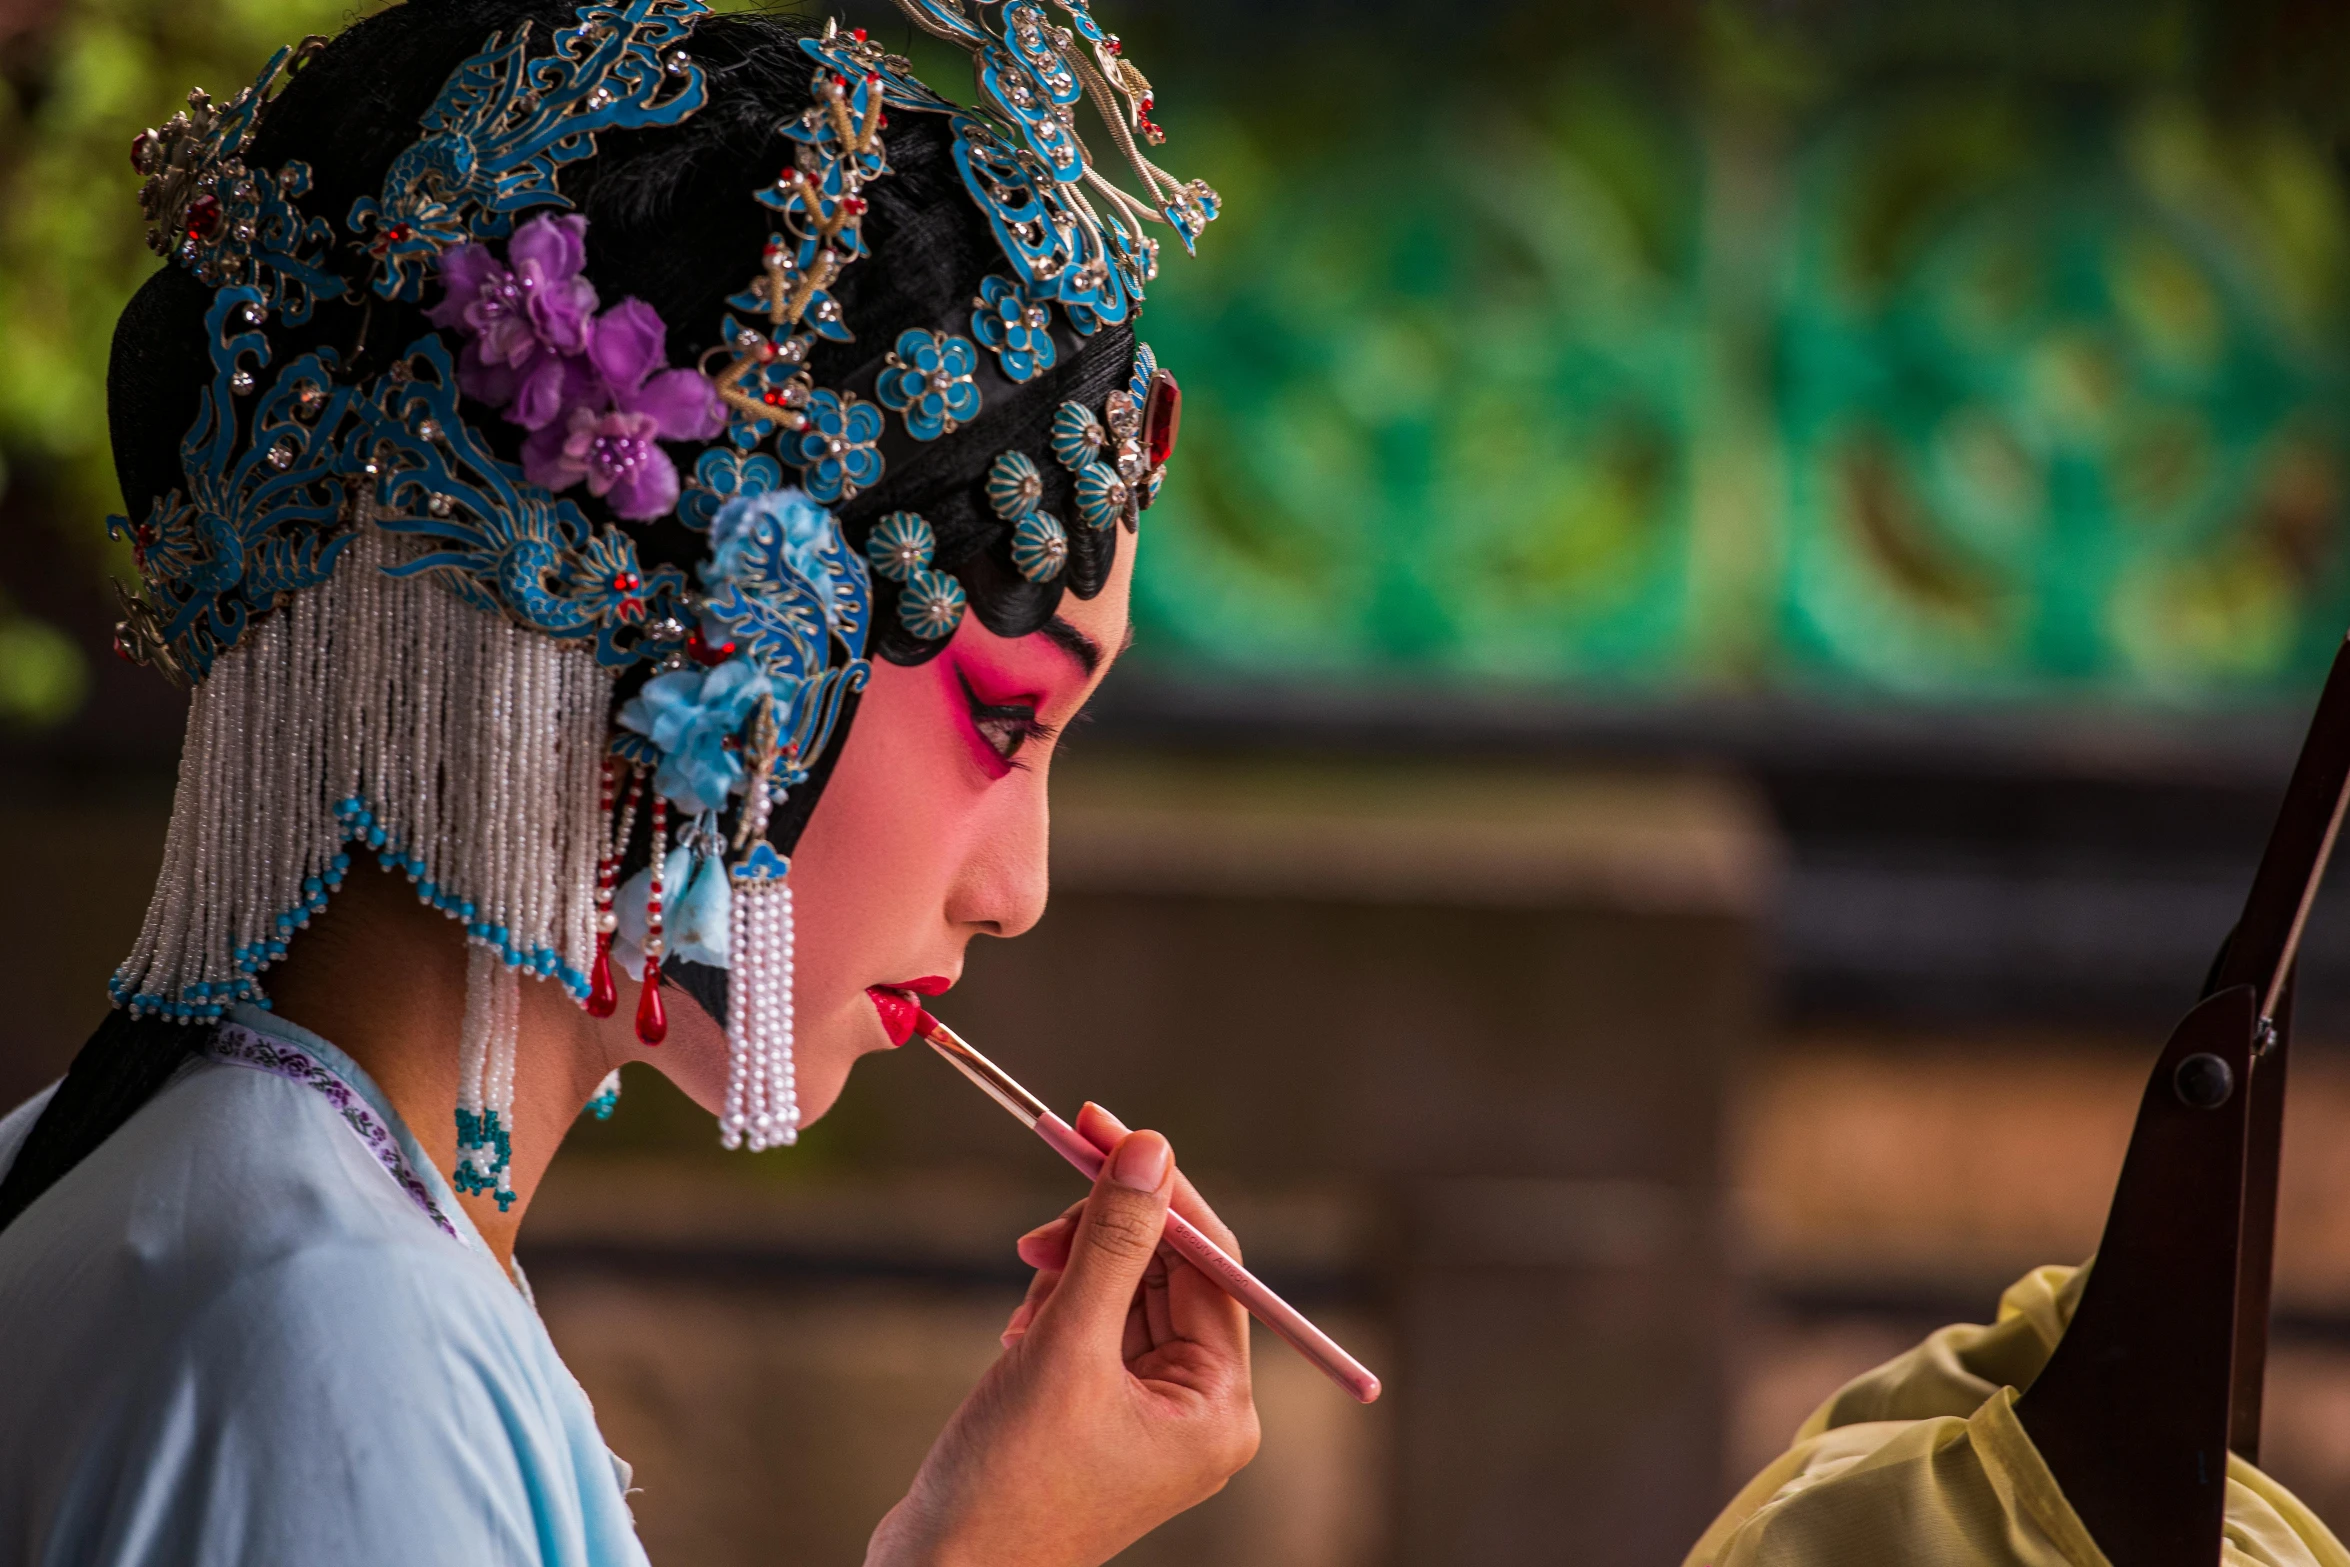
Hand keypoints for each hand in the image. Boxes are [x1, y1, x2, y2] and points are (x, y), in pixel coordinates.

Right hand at [866, 1105, 1259, 1566]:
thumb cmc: (1007, 1485)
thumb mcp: (1064, 1348)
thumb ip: (1112, 1243)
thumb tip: (1150, 1148)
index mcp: (1220, 1406)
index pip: (1212, 1261)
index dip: (1158, 1188)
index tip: (1104, 1126)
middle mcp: (1197, 1410)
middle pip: (1167, 1270)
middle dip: (1105, 1233)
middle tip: (1045, 1210)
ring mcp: (1147, 1414)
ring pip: (1123, 1291)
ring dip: (1072, 1273)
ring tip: (1026, 1300)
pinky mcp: (1097, 1414)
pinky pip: (1092, 1326)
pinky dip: (1055, 1310)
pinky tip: (1018, 1337)